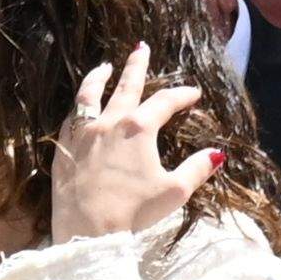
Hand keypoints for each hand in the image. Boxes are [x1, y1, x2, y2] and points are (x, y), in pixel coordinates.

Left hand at [45, 45, 220, 243]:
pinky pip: (71, 118)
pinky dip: (79, 106)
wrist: (87, 231)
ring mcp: (83, 133)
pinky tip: (81, 106)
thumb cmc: (133, 212)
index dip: (182, 95)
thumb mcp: (174, 192)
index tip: (193, 93)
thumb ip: (196, 169)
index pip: (165, 102)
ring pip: (90, 94)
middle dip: (137, 66)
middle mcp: (110, 122)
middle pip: (126, 86)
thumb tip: (217, 154)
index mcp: (139, 129)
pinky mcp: (63, 148)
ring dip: (99, 77)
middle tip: (141, 48)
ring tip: (105, 66)